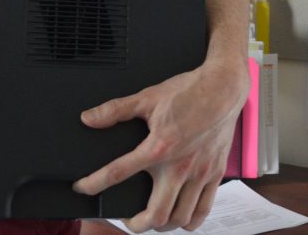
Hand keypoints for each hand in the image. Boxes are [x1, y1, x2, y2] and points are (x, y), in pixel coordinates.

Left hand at [73, 58, 247, 232]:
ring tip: (151, 219)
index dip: (94, 183)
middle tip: (126, 219)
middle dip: (136, 224)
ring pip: (181, 217)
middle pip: (157, 214)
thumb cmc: (188, 91)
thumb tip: (89, 118)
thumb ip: (115, 110)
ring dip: (163, 225)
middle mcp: (180, 166)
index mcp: (159, 146)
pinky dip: (190, 220)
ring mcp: (200, 173)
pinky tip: (180, 216)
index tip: (83, 188)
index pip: (118, 172)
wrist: (223, 87)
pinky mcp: (215, 174)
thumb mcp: (147, 97)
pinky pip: (204, 210)